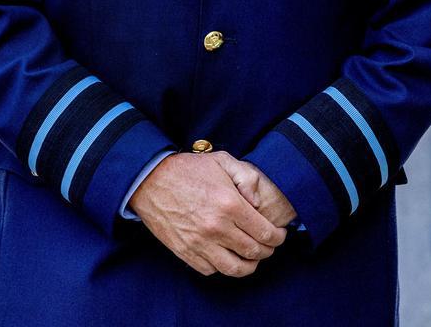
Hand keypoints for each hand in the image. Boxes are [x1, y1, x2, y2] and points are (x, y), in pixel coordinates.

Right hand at [129, 151, 286, 276]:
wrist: (150, 180)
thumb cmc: (188, 169)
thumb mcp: (221, 161)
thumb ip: (247, 177)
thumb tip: (259, 203)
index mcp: (230, 204)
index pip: (265, 232)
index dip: (278, 237)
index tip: (280, 235)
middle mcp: (217, 228)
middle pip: (254, 252)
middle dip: (267, 251)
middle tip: (269, 246)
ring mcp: (200, 243)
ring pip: (235, 269)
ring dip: (249, 266)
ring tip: (252, 258)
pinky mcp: (186, 253)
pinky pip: (211, 270)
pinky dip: (222, 267)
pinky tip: (226, 256)